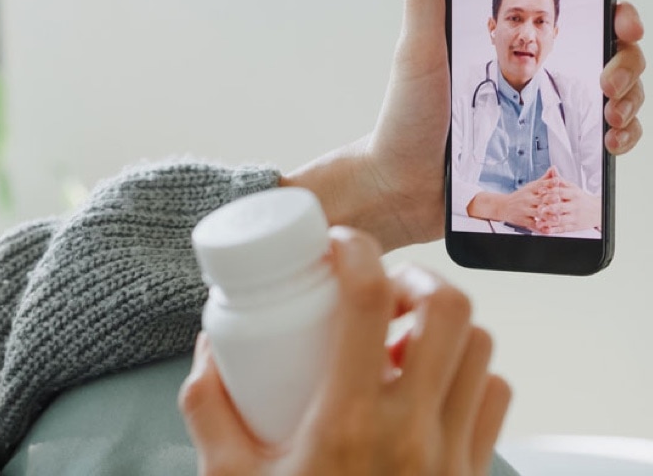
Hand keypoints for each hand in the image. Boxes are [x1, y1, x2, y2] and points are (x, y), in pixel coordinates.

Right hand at [180, 228, 510, 475]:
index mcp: (347, 422)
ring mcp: (452, 456)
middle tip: (380, 288)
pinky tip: (428, 384)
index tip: (338, 245)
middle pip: (451, 311)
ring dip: (445, 326)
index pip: (369, 302)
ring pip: (480, 350)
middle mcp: (412, 433)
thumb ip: (207, 406)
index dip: (357, 252)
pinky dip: (470, 373)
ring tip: (403, 336)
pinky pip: (493, 398)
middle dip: (416, 280)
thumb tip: (207, 347)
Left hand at [284, 0, 645, 251]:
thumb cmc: (405, 118)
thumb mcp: (417, 48)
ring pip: (619, 97)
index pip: (578, 19)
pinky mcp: (550, 157)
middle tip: (608, 79)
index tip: (620, 22)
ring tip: (611, 113)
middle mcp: (534, 78)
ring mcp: (545, 118)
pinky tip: (610, 141)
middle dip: (627, 61)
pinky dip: (623, 137)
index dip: (613, 16)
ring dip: (632, 98)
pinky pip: (606, 143)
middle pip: (611, 55)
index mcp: (510, 47)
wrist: (400, 187)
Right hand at [466, 167, 559, 229]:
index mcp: (530, 189)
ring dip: (547, 216)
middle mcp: (527, 199)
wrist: (502, 206)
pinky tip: (548, 230)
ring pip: (537, 213)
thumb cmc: (521, 196)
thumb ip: (545, 179)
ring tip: (557, 218)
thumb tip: (554, 168)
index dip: (549, 183)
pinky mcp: (523, 220)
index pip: (541, 184)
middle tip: (558, 199)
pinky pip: (533, 224)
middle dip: (549, 199)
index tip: (558, 181)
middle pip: (540, 198)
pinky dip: (541, 228)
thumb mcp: (531, 186)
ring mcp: (524, 210)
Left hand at [532, 173, 600, 234]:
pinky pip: (563, 229)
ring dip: (549, 221)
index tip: (539, 191)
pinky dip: (554, 230)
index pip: (561, 192)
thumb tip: (552, 169)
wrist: (598, 211)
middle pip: (561, 207)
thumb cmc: (580, 198)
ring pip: (561, 219)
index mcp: (574, 194)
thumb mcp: (572, 187)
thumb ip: (560, 180)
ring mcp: (574, 217)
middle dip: (550, 208)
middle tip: (539, 208)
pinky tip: (545, 229)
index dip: (550, 191)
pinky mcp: (574, 226)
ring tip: (538, 221)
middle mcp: (575, 206)